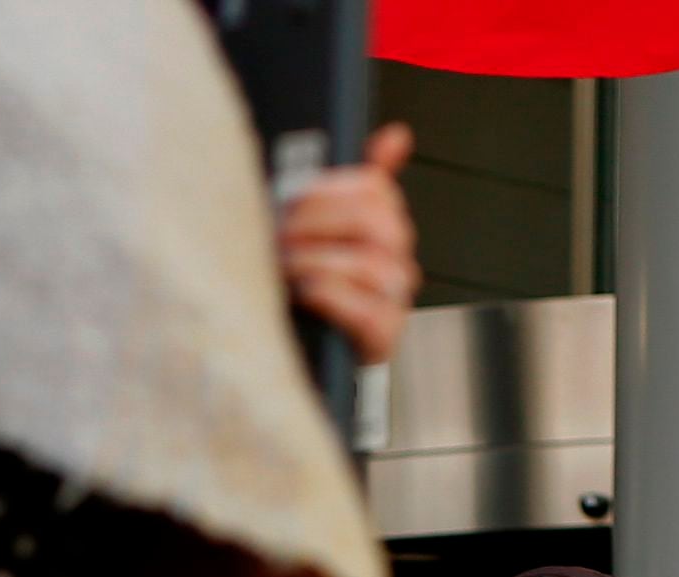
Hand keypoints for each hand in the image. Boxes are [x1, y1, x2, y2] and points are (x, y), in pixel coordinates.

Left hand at [277, 123, 417, 368]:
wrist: (293, 339)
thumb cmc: (300, 275)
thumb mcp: (316, 223)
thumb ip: (348, 181)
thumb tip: (400, 135)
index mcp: (385, 222)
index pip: (374, 188)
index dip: (327, 190)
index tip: (288, 199)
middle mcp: (398, 257)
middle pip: (375, 222)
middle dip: (319, 224)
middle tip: (279, 232)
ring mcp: (396, 298)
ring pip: (374, 265)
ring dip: (319, 262)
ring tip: (284, 267)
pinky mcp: (384, 337)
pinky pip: (370, 312)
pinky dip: (333, 298)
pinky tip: (304, 292)